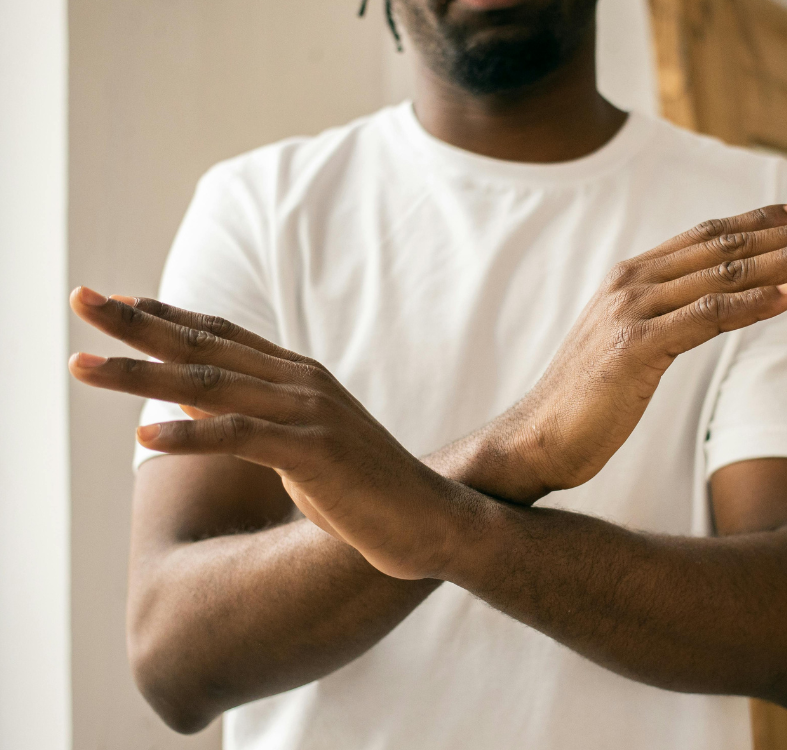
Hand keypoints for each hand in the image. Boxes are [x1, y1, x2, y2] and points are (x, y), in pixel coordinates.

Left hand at [68, 289, 462, 580]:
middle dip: (136, 324)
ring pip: (210, 384)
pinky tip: (145, 435)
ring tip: (83, 366)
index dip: (164, 315)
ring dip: (141, 375)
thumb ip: (250, 415)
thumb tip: (189, 395)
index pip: (220, 333)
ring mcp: (308, 413)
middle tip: (81, 300)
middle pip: (204, 346)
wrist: (428, 517)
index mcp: (299, 376)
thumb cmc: (362, 487)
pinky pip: (240, 436)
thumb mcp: (298, 444)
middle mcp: (300, 383)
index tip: (113, 301)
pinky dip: (191, 434)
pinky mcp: (313, 451)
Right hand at [483, 203, 786, 498]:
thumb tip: (705, 307)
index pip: (707, 235)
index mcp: (631, 277)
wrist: (535, 438)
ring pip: (724, 274)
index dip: (760, 220)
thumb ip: (663, 316)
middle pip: (725, 246)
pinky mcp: (635, 347)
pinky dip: (755, 304)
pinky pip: (708, 317)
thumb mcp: (628, 344)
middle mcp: (632, 282)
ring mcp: (632, 311)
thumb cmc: (586, 399)